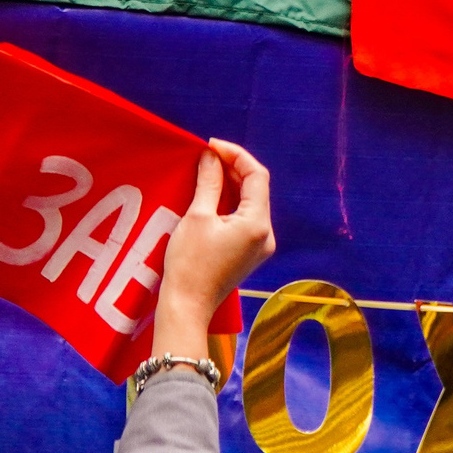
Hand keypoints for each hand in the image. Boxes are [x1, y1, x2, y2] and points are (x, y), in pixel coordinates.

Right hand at [150, 139, 273, 360]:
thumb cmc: (189, 263)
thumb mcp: (197, 217)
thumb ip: (209, 182)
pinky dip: (230, 202)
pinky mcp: (249, 253)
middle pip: (256, 189)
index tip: (211, 145)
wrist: (187, 306)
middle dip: (233, 168)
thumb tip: (211, 157)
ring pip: (251, 203)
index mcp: (258, 224)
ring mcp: (259, 246)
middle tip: (206, 155)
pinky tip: (212, 194)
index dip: (235, 155)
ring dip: (231, 184)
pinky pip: (245, 218)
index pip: (256, 176)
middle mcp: (266, 234)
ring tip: (207, 170)